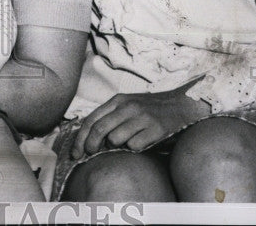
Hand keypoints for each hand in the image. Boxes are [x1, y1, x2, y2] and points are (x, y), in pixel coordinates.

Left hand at [70, 86, 211, 158]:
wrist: (180, 105)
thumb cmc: (149, 108)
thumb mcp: (126, 105)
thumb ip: (109, 116)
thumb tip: (88, 137)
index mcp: (117, 100)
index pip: (91, 120)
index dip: (80, 138)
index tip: (75, 153)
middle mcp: (128, 107)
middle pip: (99, 130)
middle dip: (90, 146)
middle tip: (90, 155)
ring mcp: (142, 117)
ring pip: (115, 139)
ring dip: (116, 146)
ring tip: (125, 142)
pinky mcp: (155, 129)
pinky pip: (134, 146)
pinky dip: (134, 148)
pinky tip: (141, 142)